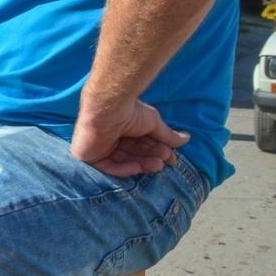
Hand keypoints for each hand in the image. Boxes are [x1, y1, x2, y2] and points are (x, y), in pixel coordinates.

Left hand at [70, 98, 187, 176]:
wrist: (109, 107)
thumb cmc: (130, 111)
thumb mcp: (153, 123)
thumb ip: (167, 134)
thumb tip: (186, 139)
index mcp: (122, 129)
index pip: (140, 145)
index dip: (156, 151)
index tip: (172, 156)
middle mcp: (110, 139)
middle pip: (133, 154)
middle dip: (151, 158)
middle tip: (167, 159)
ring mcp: (99, 148)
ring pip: (123, 162)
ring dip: (142, 165)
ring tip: (159, 163)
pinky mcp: (89, 156)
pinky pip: (109, 168)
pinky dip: (125, 169)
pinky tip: (139, 168)